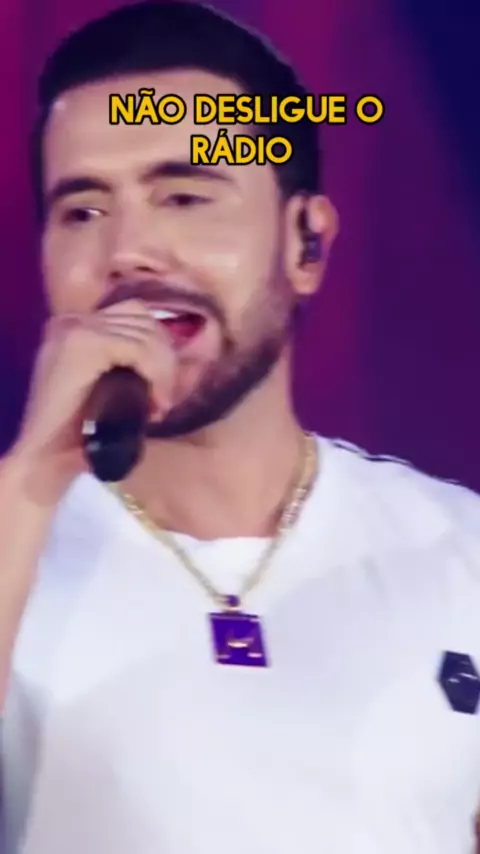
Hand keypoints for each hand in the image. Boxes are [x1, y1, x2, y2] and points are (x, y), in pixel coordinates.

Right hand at [11, 300, 175, 481]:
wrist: (46, 460)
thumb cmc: (80, 435)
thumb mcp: (111, 389)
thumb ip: (133, 367)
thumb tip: (183, 361)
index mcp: (76, 326)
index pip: (136, 316)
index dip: (159, 352)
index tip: (162, 394)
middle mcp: (73, 321)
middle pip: (144, 320)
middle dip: (165, 362)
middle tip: (162, 404)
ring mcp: (76, 329)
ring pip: (146, 334)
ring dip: (163, 373)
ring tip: (158, 408)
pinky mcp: (83, 345)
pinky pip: (139, 349)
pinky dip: (156, 376)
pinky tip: (154, 405)